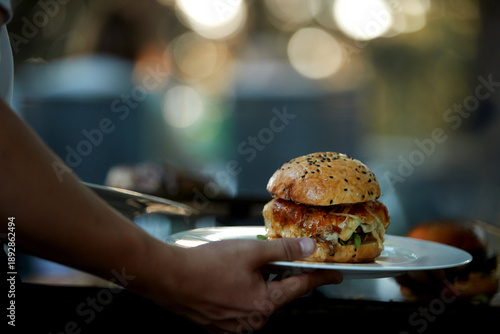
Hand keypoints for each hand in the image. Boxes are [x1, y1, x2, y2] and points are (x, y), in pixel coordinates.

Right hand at [155, 238, 342, 332]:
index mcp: (264, 304)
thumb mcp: (251, 251)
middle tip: (275, 258)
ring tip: (242, 264)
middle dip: (280, 275)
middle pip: (277, 294)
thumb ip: (283, 250)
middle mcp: (251, 321)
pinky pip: (238, 307)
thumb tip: (309, 248)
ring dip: (258, 283)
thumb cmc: (207, 264)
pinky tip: (227, 278)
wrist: (167, 278)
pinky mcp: (216, 324)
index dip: (320, 277)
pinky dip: (240, 291)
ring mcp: (233, 326)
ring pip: (256, 300)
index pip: (301, 287)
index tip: (335, 274)